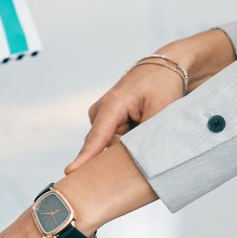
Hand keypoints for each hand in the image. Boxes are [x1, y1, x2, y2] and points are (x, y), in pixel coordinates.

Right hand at [66, 28, 236, 171]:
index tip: (69, 172)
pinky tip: (142, 125)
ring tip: (148, 124)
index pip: (96, 138)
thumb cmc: (163, 82)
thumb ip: (146, 137)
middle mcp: (101, 111)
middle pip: (104, 146)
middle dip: (120, 153)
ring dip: (129, 143)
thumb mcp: (161, 110)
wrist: (167, 65)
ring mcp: (103, 116)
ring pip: (113, 144)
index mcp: (112, 105)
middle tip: (141, 142)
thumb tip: (136, 160)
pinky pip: (116, 139)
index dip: (84, 157)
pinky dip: (129, 139)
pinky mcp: (109, 120)